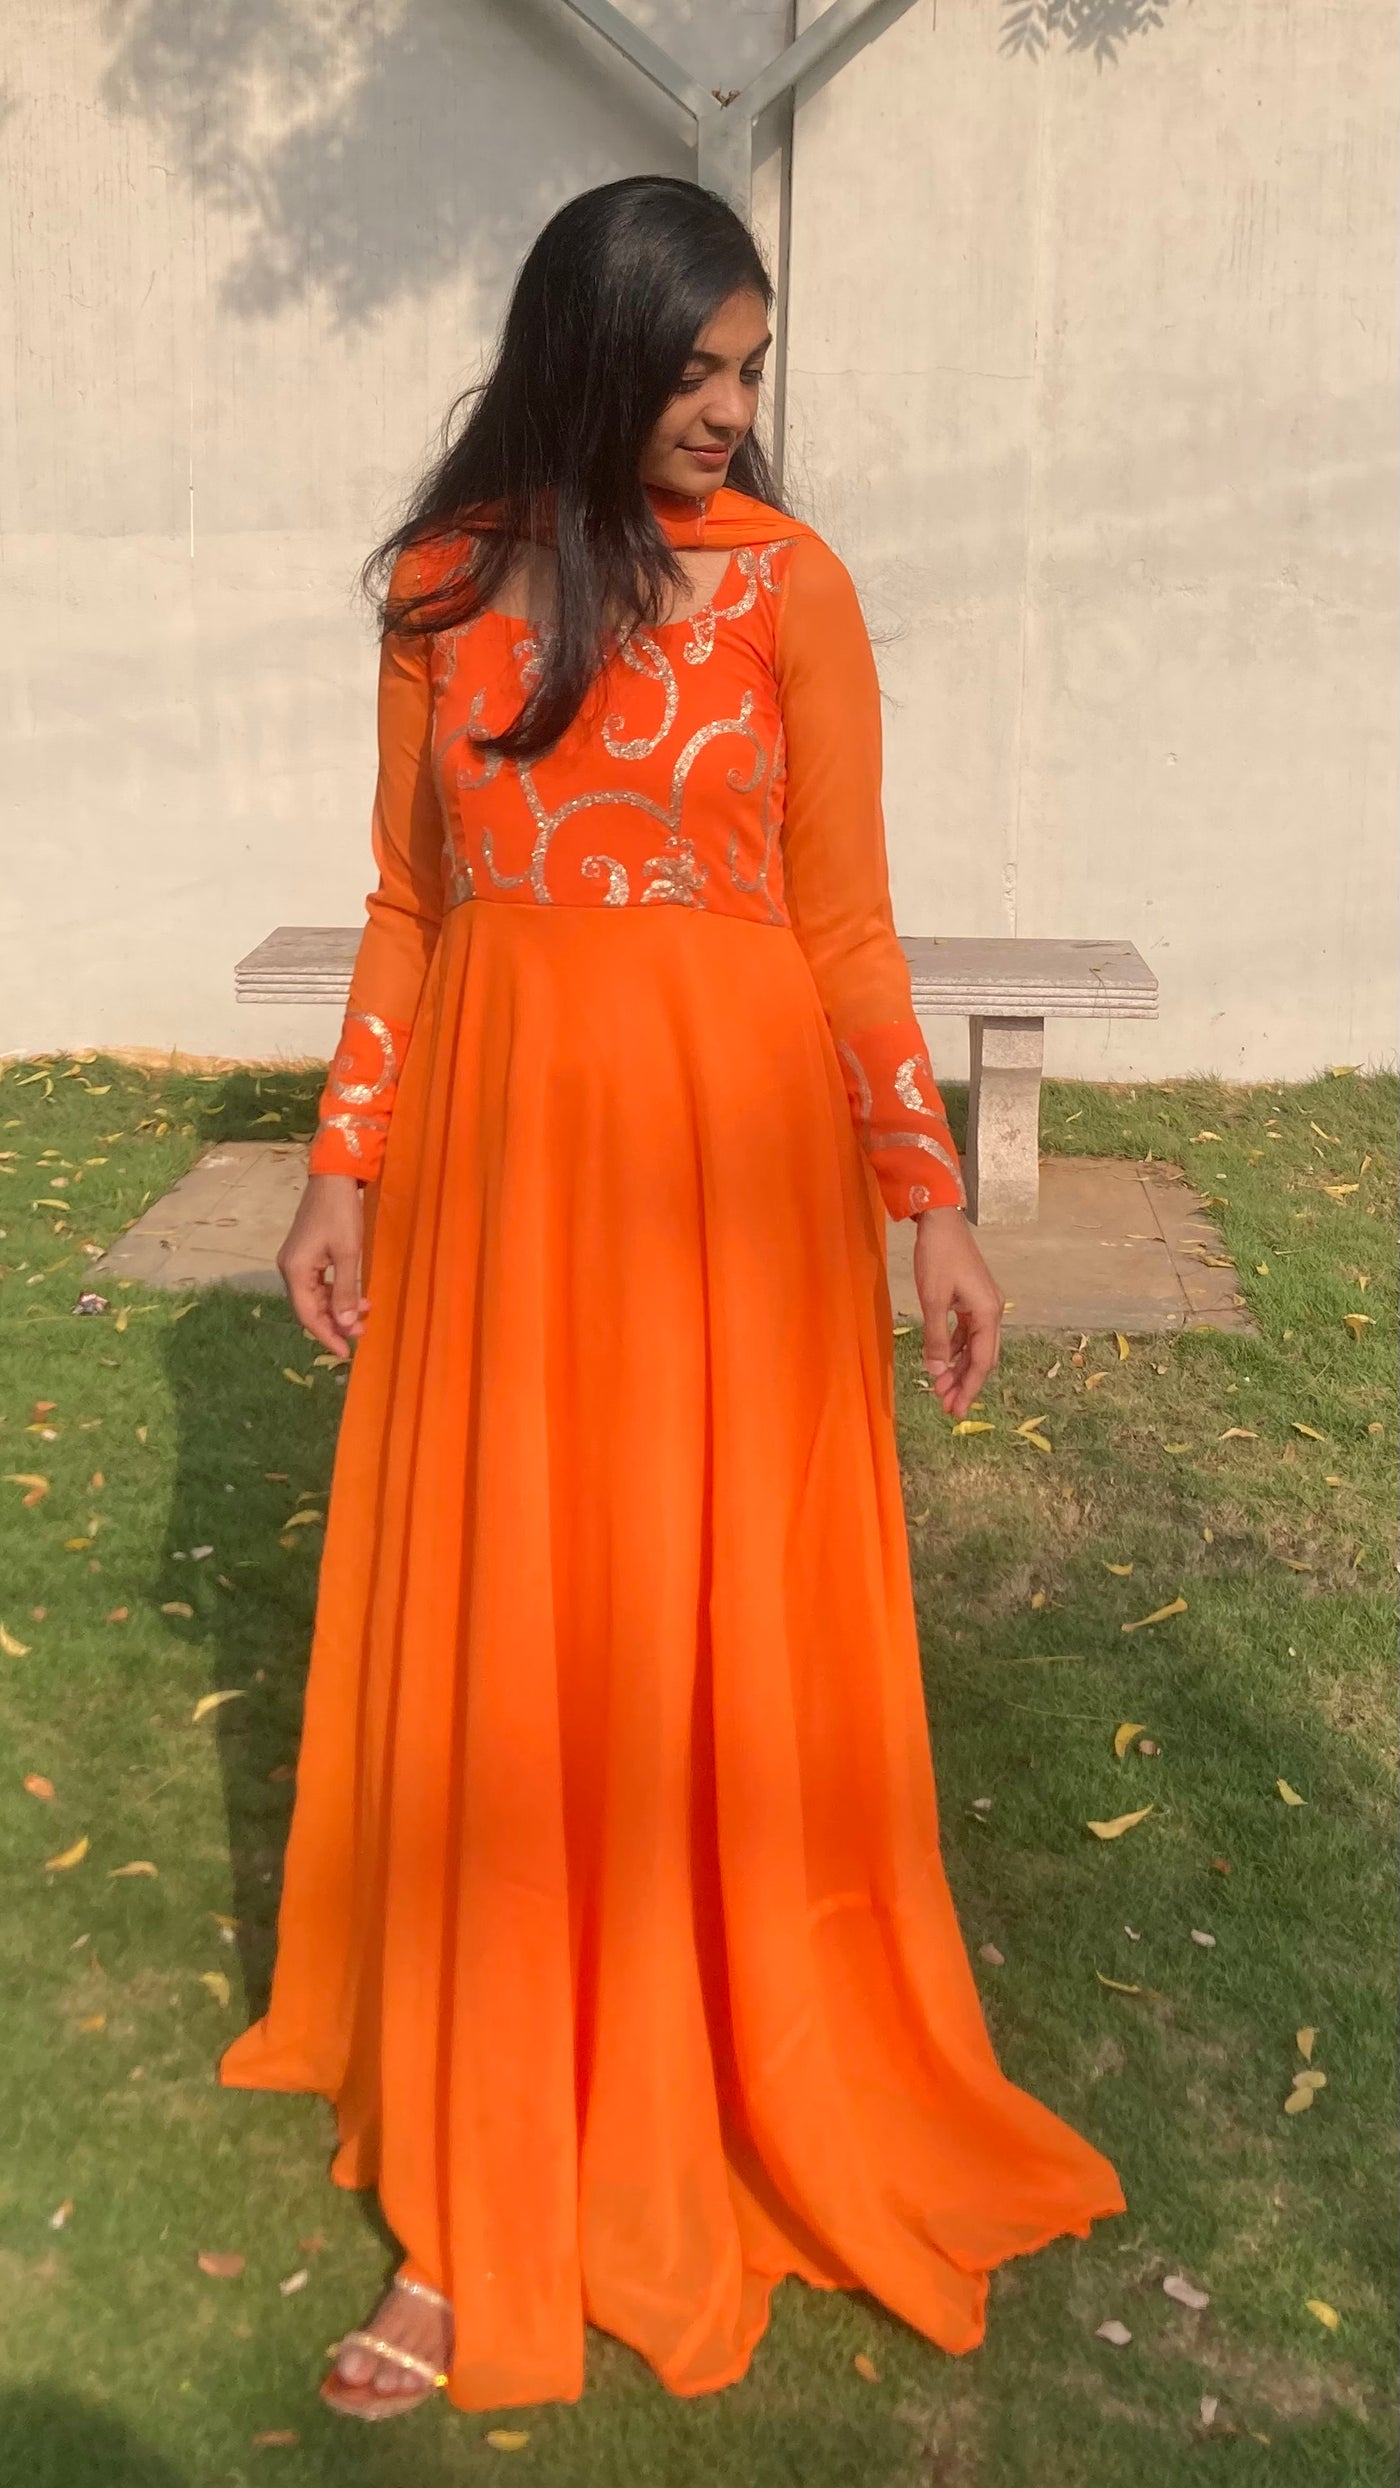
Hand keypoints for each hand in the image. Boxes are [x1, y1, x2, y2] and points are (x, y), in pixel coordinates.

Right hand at [277, 1173, 369, 1359]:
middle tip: (362, 1334)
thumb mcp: (348, 1253)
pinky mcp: (305, 1255)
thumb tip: (345, 1324)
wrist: (333, 1178)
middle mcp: (289, 1269)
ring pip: (315, 1297)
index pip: (307, 1315)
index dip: (326, 1336)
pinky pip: (318, 1284)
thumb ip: (345, 1290)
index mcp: (295, 1271)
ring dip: (338, 1309)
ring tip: (365, 1314)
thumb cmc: (341, 1213)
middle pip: (309, 1309)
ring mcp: (296, 1262)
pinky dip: (336, 1293)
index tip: (345, 1353)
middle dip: (335, 1324)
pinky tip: (356, 1296)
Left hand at [912, 1205, 1003, 1420]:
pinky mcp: (972, 1298)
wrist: (941, 1220)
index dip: (969, 1387)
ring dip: (959, 1367)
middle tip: (948, 1407)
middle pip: (982, 1357)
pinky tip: (943, 1360)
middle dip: (965, 1383)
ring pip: (974, 1346)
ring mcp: (983, 1304)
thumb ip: (936, 1337)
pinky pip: (967, 1332)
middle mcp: (992, 1311)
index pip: (982, 1361)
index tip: (956, 1410)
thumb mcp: (932, 1300)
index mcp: (988, 1312)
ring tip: (941, 1389)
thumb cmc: (937, 1256)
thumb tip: (937, 1372)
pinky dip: (955, 1348)